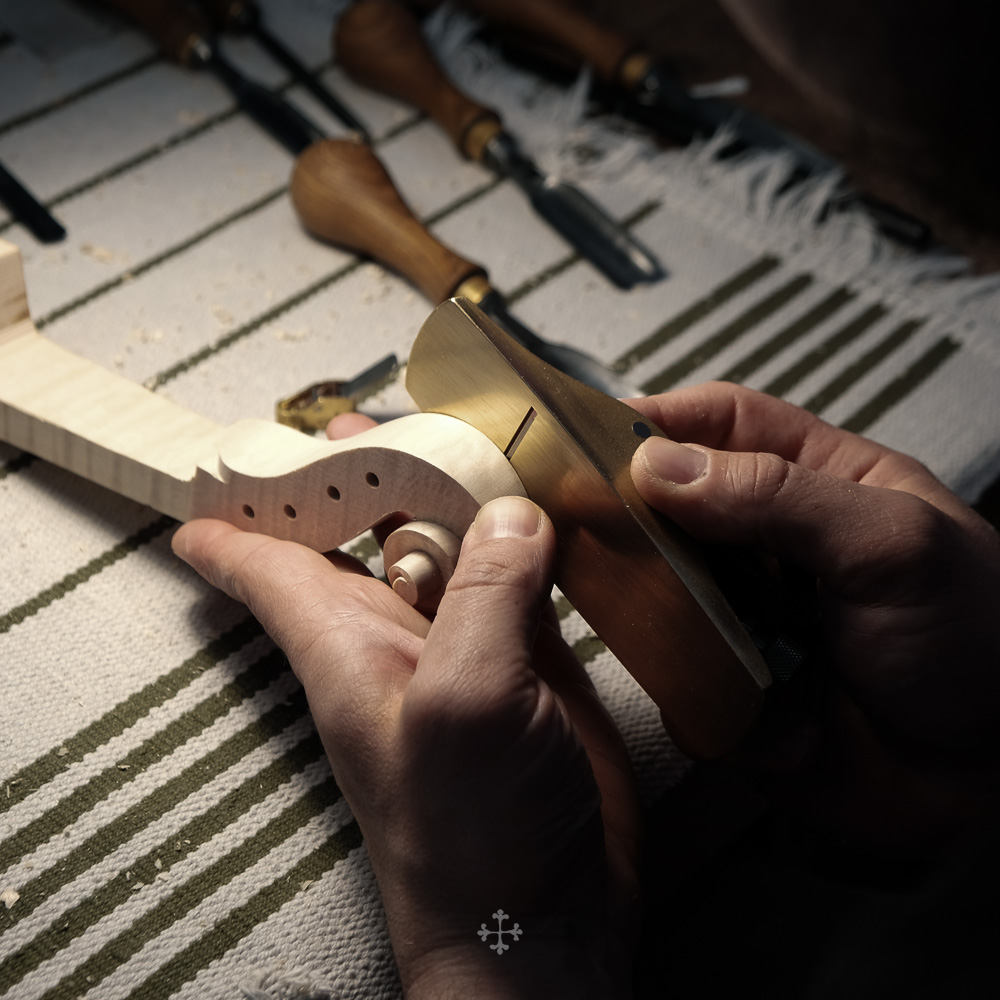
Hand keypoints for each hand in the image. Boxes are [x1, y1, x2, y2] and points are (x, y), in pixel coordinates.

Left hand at [172, 418, 638, 997]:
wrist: (542, 918)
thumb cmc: (470, 838)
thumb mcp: (464, 701)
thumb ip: (485, 595)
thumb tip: (512, 511)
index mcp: (347, 639)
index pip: (269, 560)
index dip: (243, 509)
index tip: (224, 465)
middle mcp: (399, 632)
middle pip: (367, 528)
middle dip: (366, 467)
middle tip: (371, 414)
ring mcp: (467, 641)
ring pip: (451, 540)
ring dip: (457, 488)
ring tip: (466, 428)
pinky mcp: (529, 657)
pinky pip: (522, 572)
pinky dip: (530, 532)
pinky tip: (547, 500)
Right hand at [629, 381, 999, 850]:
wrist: (994, 788)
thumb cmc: (977, 643)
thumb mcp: (890, 545)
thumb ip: (777, 496)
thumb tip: (658, 464)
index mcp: (821, 483)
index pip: (724, 424)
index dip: (660, 419)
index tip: (592, 431)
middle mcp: (774, 546)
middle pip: (675, 507)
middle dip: (636, 517)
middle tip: (593, 525)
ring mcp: (750, 618)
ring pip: (663, 595)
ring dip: (662, 614)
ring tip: (676, 629)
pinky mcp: (733, 690)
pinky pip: (681, 681)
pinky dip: (702, 699)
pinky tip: (763, 716)